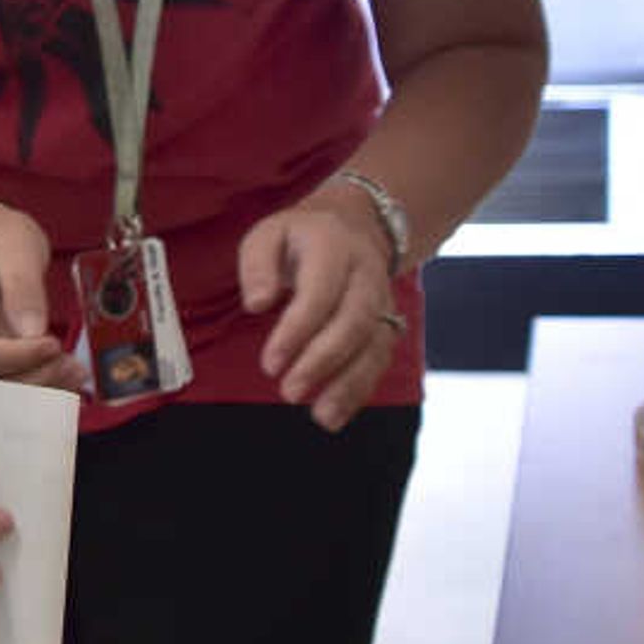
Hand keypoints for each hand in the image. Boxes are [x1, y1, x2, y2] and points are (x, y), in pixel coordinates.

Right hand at [0, 200, 89, 391]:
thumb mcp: (13, 241)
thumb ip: (22, 282)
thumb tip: (33, 330)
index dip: (13, 358)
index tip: (51, 343)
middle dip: (31, 382)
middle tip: (71, 364)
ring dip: (40, 392)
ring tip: (75, 370)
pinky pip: (11, 391)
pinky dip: (42, 390)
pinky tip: (67, 375)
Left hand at [237, 194, 405, 430]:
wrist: (353, 226)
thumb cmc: (300, 238)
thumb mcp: (268, 234)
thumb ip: (257, 266)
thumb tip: (256, 304)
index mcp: (334, 247)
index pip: (320, 293)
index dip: (297, 331)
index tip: (270, 364)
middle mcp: (366, 275)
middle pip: (355, 321)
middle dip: (323, 362)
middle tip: (290, 392)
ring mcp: (382, 301)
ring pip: (375, 346)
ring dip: (350, 384)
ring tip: (321, 417)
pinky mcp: (387, 324)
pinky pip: (380, 360)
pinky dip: (361, 390)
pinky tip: (336, 414)